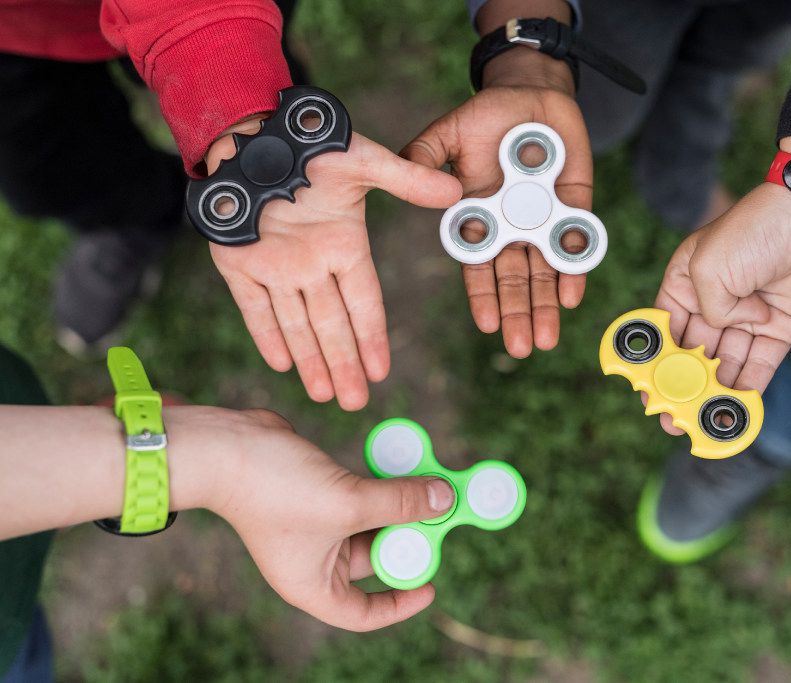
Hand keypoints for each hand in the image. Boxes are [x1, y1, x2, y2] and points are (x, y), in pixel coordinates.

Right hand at [193, 407, 455, 630]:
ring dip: (399, 508)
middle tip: (438, 518)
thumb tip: (446, 501)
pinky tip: (403, 468)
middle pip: (374, 563)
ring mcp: (315, 527)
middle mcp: (314, 561)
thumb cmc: (275, 488)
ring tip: (430, 489)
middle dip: (407, 541)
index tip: (431, 586)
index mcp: (313, 585)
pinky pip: (360, 498)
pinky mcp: (317, 493)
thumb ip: (400, 503)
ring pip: (371, 525)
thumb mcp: (349, 503)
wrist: (226, 446)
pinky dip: (381, 487)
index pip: (364, 613)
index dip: (401, 604)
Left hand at [206, 121, 462, 408]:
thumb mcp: (364, 161)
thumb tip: (456, 192)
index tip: (382, 371)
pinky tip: (281, 365)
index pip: (363, 303)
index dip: (372, 337)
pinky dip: (266, 335)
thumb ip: (406, 180)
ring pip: (296, 325)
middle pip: (331, 325)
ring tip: (325, 395)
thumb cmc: (314, 143)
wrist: (255, 130)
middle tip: (355, 404)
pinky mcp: (237, 262)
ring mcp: (274, 266)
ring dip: (310, 360)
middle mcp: (312, 264)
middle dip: (343, 365)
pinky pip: (254, 307)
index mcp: (344, 245)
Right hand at [401, 46, 591, 357]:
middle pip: (514, 279)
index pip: (479, 265)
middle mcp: (511, 227)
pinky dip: (575, 270)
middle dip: (518, 314)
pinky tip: (572, 298)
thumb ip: (427, 153)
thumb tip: (407, 173)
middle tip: (522, 347)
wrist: (532, 95)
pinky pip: (576, 243)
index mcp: (478, 217)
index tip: (486, 324)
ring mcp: (543, 220)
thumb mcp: (451, 131)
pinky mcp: (574, 207)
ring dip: (545, 307)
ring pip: (544, 272)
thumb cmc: (487, 114)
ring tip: (546, 340)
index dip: (483, 295)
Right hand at [648, 137, 790, 434]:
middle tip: (671, 419)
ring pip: (726, 365)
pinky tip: (734, 412)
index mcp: (686, 282)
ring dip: (712, 393)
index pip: (663, 329)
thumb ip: (709, 314)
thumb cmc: (754, 230)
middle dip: (682, 386)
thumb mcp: (708, 269)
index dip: (653, 360)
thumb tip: (733, 338)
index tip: (646, 389)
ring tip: (699, 423)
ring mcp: (748, 318)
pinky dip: (748, 389)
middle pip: (693, 354)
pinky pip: (761, 366)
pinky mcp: (781, 328)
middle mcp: (715, 302)